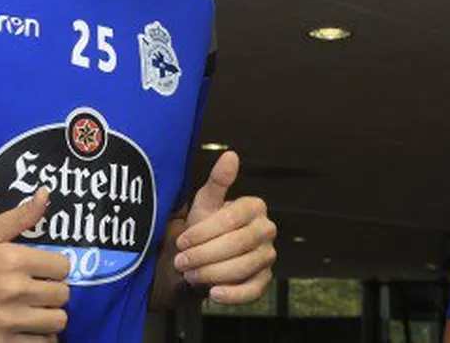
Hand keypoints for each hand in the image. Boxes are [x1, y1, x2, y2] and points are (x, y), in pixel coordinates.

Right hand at [0, 187, 70, 341]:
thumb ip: (20, 216)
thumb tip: (46, 193)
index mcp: (13, 260)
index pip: (63, 266)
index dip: (56, 267)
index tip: (45, 270)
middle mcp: (13, 291)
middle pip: (62, 295)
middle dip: (54, 291)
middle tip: (39, 290)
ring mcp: (5, 321)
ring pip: (57, 321)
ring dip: (50, 316)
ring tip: (36, 311)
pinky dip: (40, 338)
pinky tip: (29, 329)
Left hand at [173, 151, 276, 304]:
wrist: (202, 255)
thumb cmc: (204, 225)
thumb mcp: (205, 202)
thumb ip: (218, 181)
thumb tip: (231, 154)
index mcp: (255, 207)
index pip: (232, 219)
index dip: (204, 232)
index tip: (181, 241)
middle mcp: (267, 230)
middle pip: (238, 244)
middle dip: (205, 255)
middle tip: (181, 262)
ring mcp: (268, 256)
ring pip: (243, 267)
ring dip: (212, 273)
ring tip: (190, 274)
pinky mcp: (264, 279)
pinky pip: (254, 290)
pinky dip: (233, 294)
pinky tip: (214, 293)